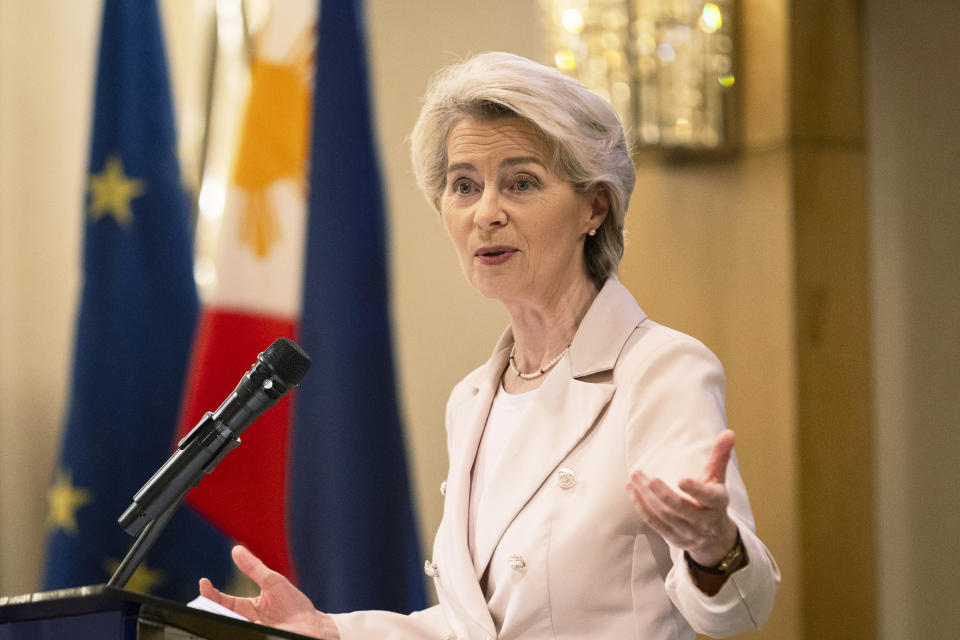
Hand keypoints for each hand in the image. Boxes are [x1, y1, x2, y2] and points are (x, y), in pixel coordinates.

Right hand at [199, 545, 340, 639]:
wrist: (314, 626)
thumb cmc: (294, 604)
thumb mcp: (273, 582)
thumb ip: (254, 569)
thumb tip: (236, 550)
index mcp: (248, 608)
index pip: (224, 602)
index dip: (211, 594)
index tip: (204, 583)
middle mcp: (248, 622)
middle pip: (223, 618)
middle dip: (211, 612)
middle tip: (204, 604)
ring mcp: (255, 632)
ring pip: (233, 628)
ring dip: (228, 621)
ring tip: (226, 614)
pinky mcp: (263, 639)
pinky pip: (248, 636)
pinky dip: (242, 630)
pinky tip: (246, 625)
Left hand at [627, 430, 738, 567]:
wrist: (714, 538)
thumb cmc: (712, 500)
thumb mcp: (717, 479)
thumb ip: (720, 456)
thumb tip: (729, 432)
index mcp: (717, 503)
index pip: (708, 498)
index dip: (696, 490)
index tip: (681, 479)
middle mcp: (703, 520)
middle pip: (681, 509)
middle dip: (664, 495)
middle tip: (650, 479)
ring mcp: (688, 532)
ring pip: (665, 516)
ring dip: (648, 497)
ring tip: (636, 477)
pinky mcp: (673, 538)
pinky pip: (655, 523)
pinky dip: (642, 507)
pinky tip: (631, 491)